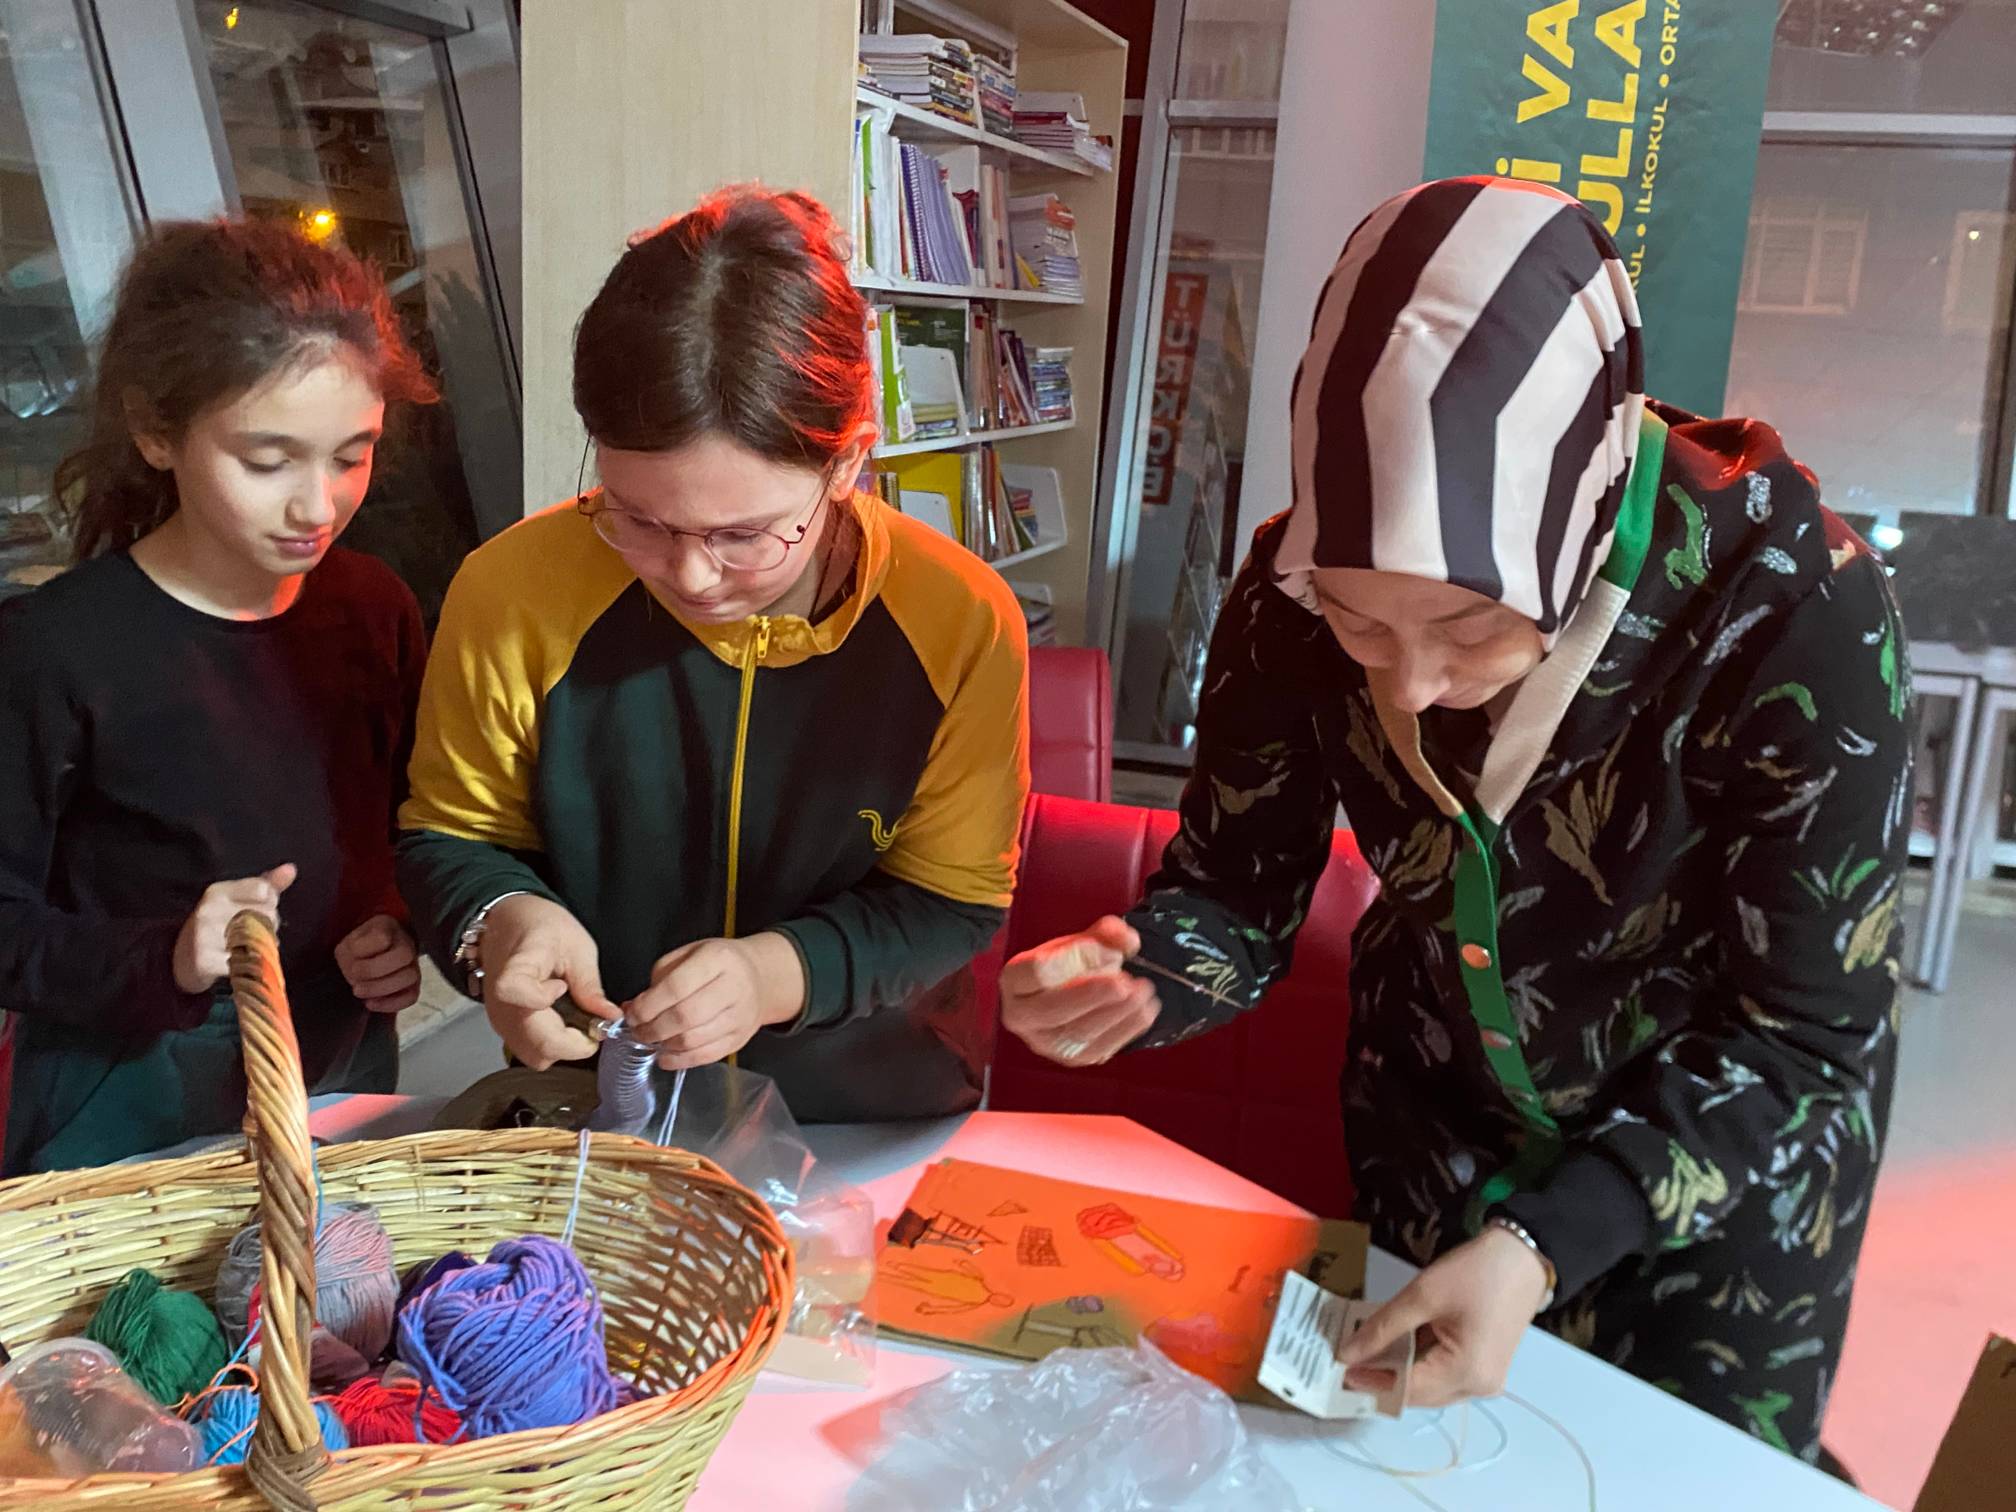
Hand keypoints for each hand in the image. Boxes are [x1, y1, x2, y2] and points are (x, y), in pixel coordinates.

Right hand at [172, 864, 296, 993]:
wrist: (182, 961)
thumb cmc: (216, 925)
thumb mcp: (236, 899)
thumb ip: (265, 884)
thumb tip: (291, 869)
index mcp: (217, 892)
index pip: (264, 890)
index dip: (270, 901)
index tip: (259, 909)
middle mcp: (209, 910)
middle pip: (267, 913)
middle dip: (269, 924)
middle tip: (254, 931)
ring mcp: (205, 936)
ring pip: (260, 936)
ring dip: (264, 943)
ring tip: (252, 945)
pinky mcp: (206, 961)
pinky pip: (248, 961)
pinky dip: (252, 963)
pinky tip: (243, 960)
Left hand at [334, 914, 421, 1013]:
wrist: (366, 958)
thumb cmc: (356, 950)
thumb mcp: (346, 944)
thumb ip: (349, 954)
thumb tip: (355, 971)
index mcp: (387, 926)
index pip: (382, 937)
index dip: (363, 950)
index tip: (350, 955)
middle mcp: (405, 943)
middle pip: (404, 954)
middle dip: (374, 971)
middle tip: (354, 978)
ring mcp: (413, 964)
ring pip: (409, 976)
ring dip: (380, 988)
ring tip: (359, 991)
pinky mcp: (413, 985)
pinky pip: (411, 996)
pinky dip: (391, 1003)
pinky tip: (371, 1003)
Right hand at [479, 895, 618, 1068]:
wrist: (507, 926)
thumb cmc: (541, 928)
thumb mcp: (576, 947)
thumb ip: (591, 986)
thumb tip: (610, 1017)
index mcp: (516, 968)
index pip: (514, 992)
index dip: (545, 999)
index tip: (563, 987)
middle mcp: (503, 1002)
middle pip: (536, 1044)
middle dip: (574, 1041)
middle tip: (591, 1021)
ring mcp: (501, 1019)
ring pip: (535, 1055)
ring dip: (563, 1045)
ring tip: (575, 1019)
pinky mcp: (504, 1029)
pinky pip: (530, 1051)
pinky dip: (552, 1044)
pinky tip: (561, 1021)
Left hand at [623, 933, 804, 1069]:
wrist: (759, 978)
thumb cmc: (718, 964)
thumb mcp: (689, 953)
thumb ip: (660, 977)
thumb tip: (635, 1007)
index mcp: (718, 959)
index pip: (676, 987)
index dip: (648, 1005)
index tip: (632, 1013)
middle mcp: (733, 987)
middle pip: (685, 1016)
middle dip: (653, 1028)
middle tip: (638, 1030)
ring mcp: (739, 1016)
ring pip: (694, 1040)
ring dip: (664, 1044)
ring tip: (651, 1039)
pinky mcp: (739, 1039)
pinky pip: (706, 1056)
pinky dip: (680, 1060)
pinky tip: (666, 1056)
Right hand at [999, 917, 1158, 1066]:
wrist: (1063, 993)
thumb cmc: (1065, 966)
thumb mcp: (1079, 941)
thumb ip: (1103, 934)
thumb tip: (1126, 939)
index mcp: (1015, 980)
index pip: (1037, 971)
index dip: (1074, 959)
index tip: (1105, 950)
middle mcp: (1022, 1016)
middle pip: (1053, 1010)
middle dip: (1093, 995)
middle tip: (1125, 982)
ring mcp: (1046, 1042)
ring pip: (1078, 1034)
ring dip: (1117, 1013)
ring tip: (1143, 992)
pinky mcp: (1072, 1058)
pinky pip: (1098, 1049)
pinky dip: (1126, 1030)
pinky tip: (1145, 1011)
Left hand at [1338, 1226, 1551, 1407]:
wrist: (1523, 1255)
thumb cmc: (1475, 1272)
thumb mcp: (1422, 1296)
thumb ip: (1382, 1329)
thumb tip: (1347, 1354)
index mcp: (1466, 1374)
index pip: (1406, 1389)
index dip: (1369, 1379)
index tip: (1336, 1365)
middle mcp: (1478, 1388)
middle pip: (1418, 1393)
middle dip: (1383, 1374)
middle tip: (1348, 1352)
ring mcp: (1484, 1380)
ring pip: (1429, 1385)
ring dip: (1399, 1367)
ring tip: (1367, 1343)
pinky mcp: (1485, 1367)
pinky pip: (1444, 1373)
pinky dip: (1419, 1359)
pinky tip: (1397, 1340)